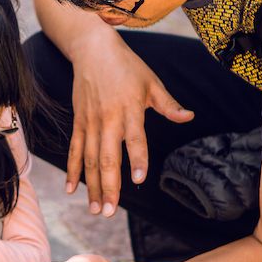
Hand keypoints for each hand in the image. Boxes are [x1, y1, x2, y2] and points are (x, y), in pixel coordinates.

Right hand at [68, 35, 192, 216]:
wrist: (92, 49)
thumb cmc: (126, 66)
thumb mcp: (152, 83)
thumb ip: (169, 105)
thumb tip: (189, 116)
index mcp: (130, 109)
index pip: (135, 138)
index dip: (137, 158)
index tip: (139, 179)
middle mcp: (108, 119)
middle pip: (107, 157)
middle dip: (109, 186)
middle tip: (111, 211)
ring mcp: (90, 122)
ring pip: (90, 160)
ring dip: (92, 186)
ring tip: (97, 209)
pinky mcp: (78, 122)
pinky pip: (75, 150)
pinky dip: (73, 171)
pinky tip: (72, 190)